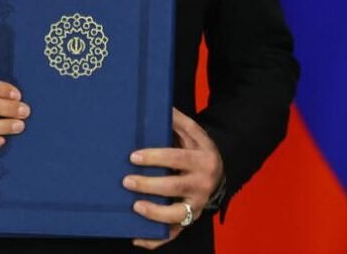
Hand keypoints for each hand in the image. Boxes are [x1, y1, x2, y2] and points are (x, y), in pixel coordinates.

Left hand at [125, 108, 224, 249]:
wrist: (219, 172)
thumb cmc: (199, 151)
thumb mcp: (195, 134)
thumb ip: (179, 122)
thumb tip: (161, 105)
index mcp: (203, 159)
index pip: (177, 158)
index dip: (155, 157)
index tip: (134, 156)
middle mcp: (203, 184)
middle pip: (174, 187)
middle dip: (148, 185)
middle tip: (126, 181)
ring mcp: (197, 205)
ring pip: (177, 216)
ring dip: (155, 213)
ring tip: (135, 207)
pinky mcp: (190, 220)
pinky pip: (173, 234)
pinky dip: (155, 240)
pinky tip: (137, 237)